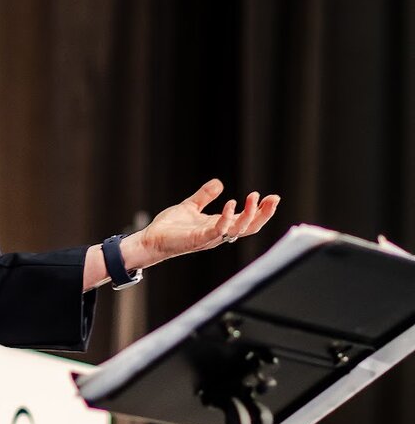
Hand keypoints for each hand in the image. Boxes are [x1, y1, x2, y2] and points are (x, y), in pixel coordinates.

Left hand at [126, 178, 280, 267]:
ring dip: (249, 214)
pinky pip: (218, 230)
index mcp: (219, 226)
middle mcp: (219, 233)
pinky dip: (226, 218)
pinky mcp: (198, 239)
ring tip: (254, 197)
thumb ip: (204, 196)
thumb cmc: (170, 227)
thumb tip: (219, 183)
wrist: (151, 239)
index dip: (261, 210)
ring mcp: (210, 237)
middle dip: (263, 214)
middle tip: (273, 198)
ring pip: (238, 229)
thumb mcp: (191, 206)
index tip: (273, 197)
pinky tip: (231, 203)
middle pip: (249, 227)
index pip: (247, 220)